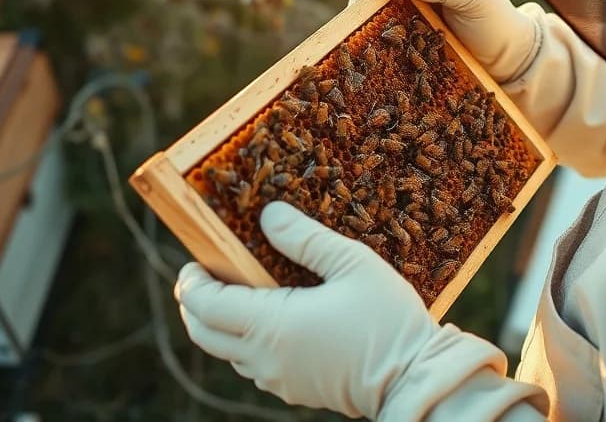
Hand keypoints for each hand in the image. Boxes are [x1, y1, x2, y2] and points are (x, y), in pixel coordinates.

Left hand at [174, 201, 439, 418]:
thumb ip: (305, 238)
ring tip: (238, 292)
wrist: (415, 378)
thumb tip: (267, 214)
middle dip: (195, 304)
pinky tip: (271, 320)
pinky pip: (254, 366)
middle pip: (203, 334)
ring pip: (227, 353)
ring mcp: (278, 380)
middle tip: (203, 276)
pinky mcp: (295, 391)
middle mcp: (265, 359)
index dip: (191, 282)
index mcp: (272, 326)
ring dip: (221, 324)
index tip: (194, 260)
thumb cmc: (388, 320)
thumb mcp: (352, 264)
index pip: (204, 305)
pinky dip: (247, 342)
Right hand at [349, 0, 539, 82]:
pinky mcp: (418, 43)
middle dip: (364, 0)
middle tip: (352, 23)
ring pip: (383, 14)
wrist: (513, 59)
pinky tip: (375, 56)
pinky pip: (393, 39)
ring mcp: (418, 17)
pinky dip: (381, 44)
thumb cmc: (497, 19)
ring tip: (358, 41)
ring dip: (370, 24)